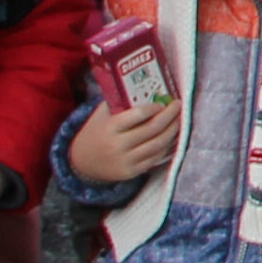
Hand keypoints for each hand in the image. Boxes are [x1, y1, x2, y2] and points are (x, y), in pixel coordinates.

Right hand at [69, 97, 186, 186]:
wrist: (82, 163)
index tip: (164, 102)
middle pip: (152, 130)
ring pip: (157, 145)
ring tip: (179, 120)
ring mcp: (125, 161)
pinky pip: (155, 159)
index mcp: (109, 127)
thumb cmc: (95, 132)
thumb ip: (119, 102)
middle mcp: (117, 145)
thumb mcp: (101, 114)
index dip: (154, 108)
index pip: (137, 115)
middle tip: (178, 106)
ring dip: (172, 132)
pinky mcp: (131, 173)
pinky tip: (172, 137)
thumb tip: (146, 89)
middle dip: (169, 117)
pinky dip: (167, 147)